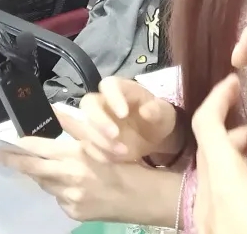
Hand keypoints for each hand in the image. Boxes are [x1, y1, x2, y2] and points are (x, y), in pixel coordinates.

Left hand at [0, 136, 136, 222]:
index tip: (4, 144)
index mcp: (75, 155)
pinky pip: (59, 198)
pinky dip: (59, 189)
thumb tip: (53, 109)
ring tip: (44, 167)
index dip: (19, 146)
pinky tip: (71, 185)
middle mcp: (68, 178)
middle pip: (32, 169)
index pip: (37, 149)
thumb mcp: (100, 140)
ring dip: (42, 175)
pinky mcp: (74, 213)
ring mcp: (70, 199)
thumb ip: (75, 126)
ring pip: (46, 184)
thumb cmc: (124, 163)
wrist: (143, 197)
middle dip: (13, 162)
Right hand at [55, 76, 182, 162]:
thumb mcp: (163, 113)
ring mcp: (94, 121)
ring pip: (83, 125)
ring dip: (98, 140)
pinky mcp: (92, 139)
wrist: (153, 136)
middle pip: (88, 104)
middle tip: (115, 135)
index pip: (108, 85)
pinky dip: (97, 153)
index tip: (123, 114)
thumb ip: (157, 110)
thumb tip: (147, 110)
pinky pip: (86, 145)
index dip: (112, 98)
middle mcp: (102, 101)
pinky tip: (113, 160)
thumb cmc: (157, 117)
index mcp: (119, 88)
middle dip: (98, 121)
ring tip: (122, 151)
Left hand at [193, 73, 246, 233]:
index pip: (206, 121)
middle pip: (216, 145)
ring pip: (220, 171)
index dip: (219, 95)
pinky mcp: (214, 230)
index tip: (239, 82)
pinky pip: (222, 193)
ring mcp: (207, 216)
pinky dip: (244, 182)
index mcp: (224, 181)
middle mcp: (207, 195)